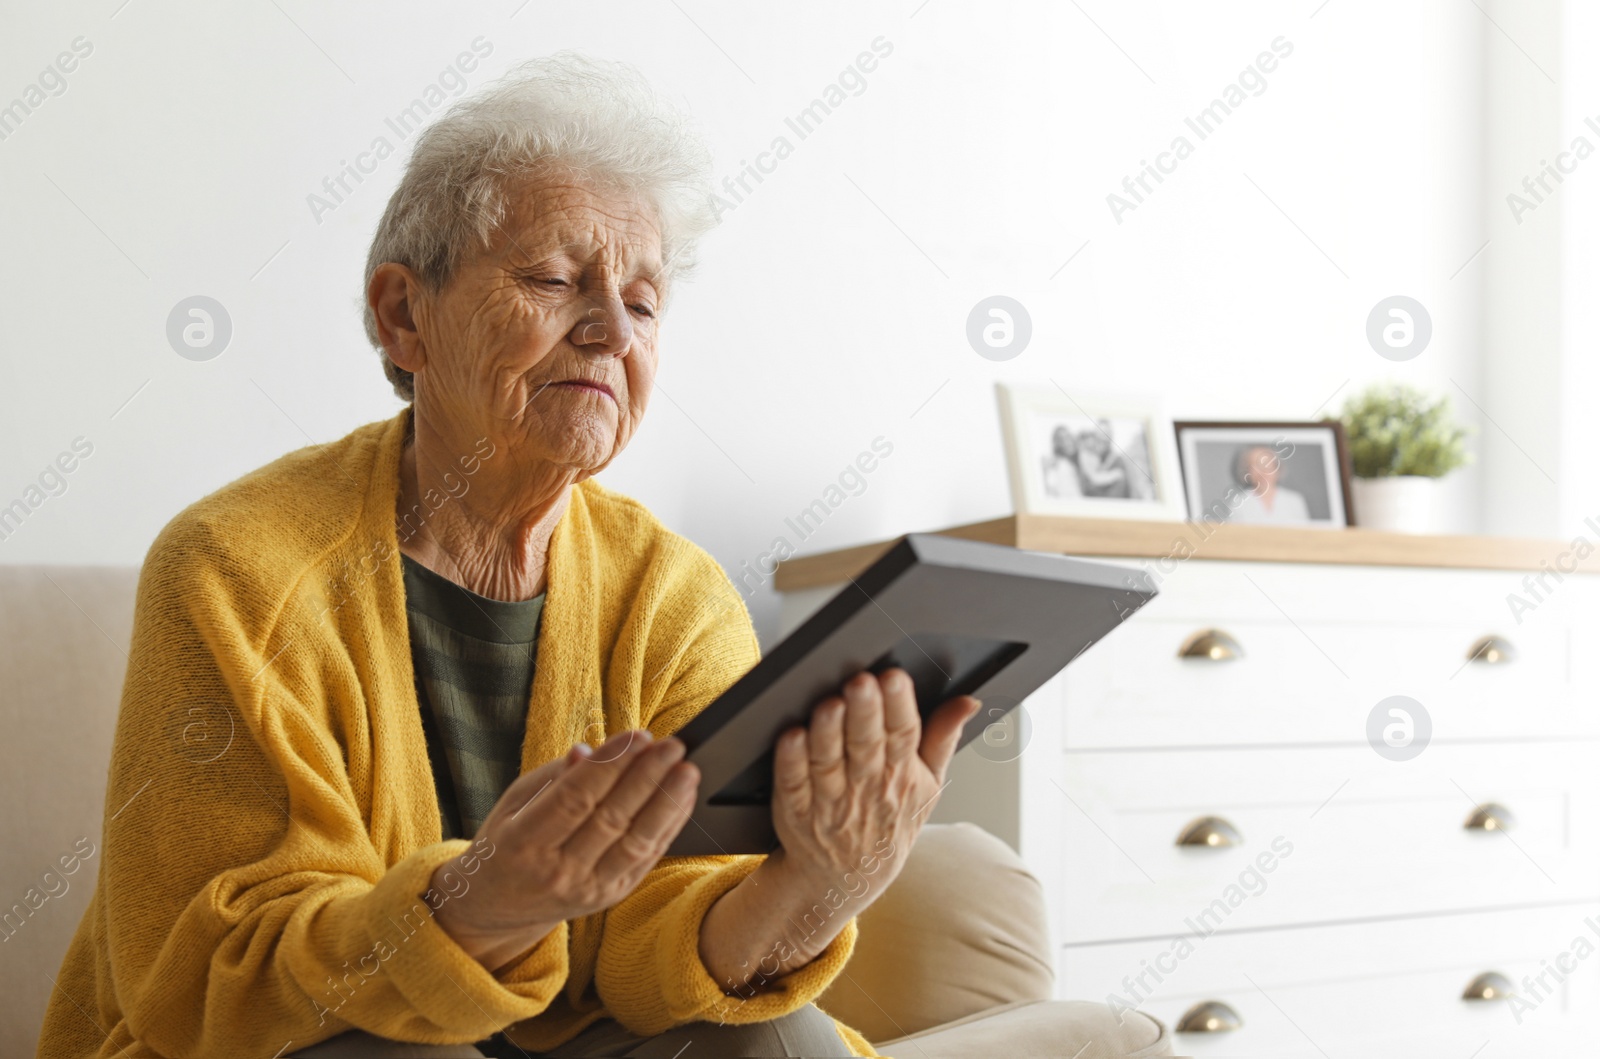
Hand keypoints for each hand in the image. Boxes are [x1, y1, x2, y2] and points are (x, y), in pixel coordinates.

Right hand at [431, 728, 698, 971]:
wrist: (498, 907)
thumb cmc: (507, 841)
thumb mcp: (514, 803)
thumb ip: (554, 777)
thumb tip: (589, 751)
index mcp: (523, 842)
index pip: (575, 798)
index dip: (611, 765)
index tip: (639, 735)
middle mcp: (557, 871)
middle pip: (611, 819)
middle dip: (646, 778)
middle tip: (673, 746)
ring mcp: (587, 889)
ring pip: (636, 843)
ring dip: (666, 804)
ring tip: (687, 771)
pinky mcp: (611, 897)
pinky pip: (646, 859)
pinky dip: (669, 826)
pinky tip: (683, 798)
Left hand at [770, 669, 978, 930]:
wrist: (848, 878)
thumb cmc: (889, 822)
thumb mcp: (928, 785)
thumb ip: (943, 738)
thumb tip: (969, 701)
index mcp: (902, 775)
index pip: (904, 735)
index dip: (899, 705)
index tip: (895, 677)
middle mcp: (866, 788)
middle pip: (866, 745)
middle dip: (864, 712)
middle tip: (861, 681)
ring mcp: (829, 802)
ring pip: (829, 762)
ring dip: (828, 733)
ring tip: (829, 704)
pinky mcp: (795, 812)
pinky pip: (793, 784)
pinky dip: (791, 762)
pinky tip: (791, 737)